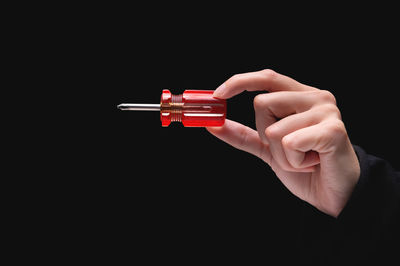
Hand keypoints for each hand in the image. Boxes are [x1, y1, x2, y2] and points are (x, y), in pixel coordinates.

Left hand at [207, 69, 359, 216]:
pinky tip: (313, 163)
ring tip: (305, 159)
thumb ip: (242, 134)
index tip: (218, 95)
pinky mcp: (333, 130)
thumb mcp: (267, 148)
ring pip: (273, 129)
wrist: (334, 194)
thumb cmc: (306, 167)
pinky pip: (289, 143)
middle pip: (262, 103)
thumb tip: (213, 125)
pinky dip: (294, 162)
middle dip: (265, 136)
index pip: (267, 77)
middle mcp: (315, 97)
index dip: (240, 82)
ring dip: (282, 155)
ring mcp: (326, 111)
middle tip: (290, 149)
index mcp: (301, 95)